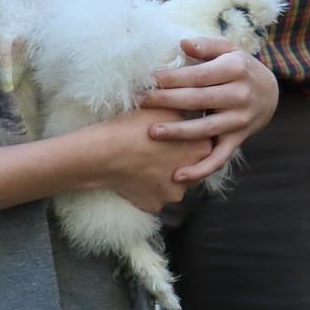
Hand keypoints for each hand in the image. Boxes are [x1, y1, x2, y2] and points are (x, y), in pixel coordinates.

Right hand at [87, 108, 217, 213]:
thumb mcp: (167, 108)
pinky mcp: (154, 205)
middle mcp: (193, 177)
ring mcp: (173, 195)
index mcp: (202, 151)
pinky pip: (154, 197)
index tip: (175, 135)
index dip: (189, 139)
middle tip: (159, 149)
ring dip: (164, 176)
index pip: (205, 145)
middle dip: (179, 160)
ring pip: (173, 185)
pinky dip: (147, 188)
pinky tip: (135, 175)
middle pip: (191, 167)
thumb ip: (187, 109)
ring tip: (145, 162)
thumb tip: (195, 104)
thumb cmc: (136, 126)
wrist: (104, 152)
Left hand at [139, 37, 278, 181]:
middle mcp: (240, 95)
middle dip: (166, 100)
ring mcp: (240, 120)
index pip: (198, 75)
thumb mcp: (229, 50)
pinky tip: (178, 176)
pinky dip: (201, 169)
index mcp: (236, 69)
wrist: (270, 94)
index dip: (173, 77)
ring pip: (205, 129)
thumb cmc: (240, 67)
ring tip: (152, 132)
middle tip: (140, 100)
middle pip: (198, 100)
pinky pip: (219, 158)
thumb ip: (207, 46)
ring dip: (178, 132)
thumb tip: (183, 44)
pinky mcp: (238, 139)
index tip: (149, 79)